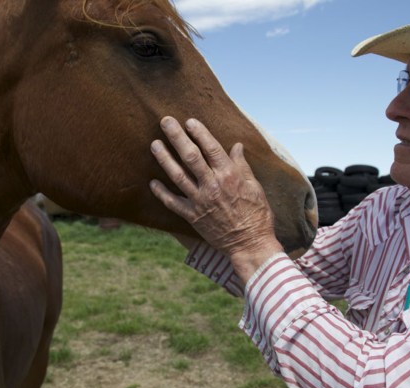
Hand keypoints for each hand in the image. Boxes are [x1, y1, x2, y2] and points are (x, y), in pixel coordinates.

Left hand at [149, 117, 283, 280]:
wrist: (250, 244)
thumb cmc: (257, 214)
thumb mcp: (255, 187)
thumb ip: (242, 166)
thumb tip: (237, 146)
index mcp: (230, 176)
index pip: (211, 148)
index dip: (199, 133)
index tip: (189, 121)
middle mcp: (213, 186)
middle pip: (190, 156)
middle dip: (176, 137)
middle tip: (165, 121)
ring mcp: (200, 201)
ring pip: (178, 176)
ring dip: (164, 159)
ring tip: (154, 144)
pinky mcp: (193, 217)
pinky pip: (173, 203)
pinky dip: (161, 193)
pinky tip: (152, 182)